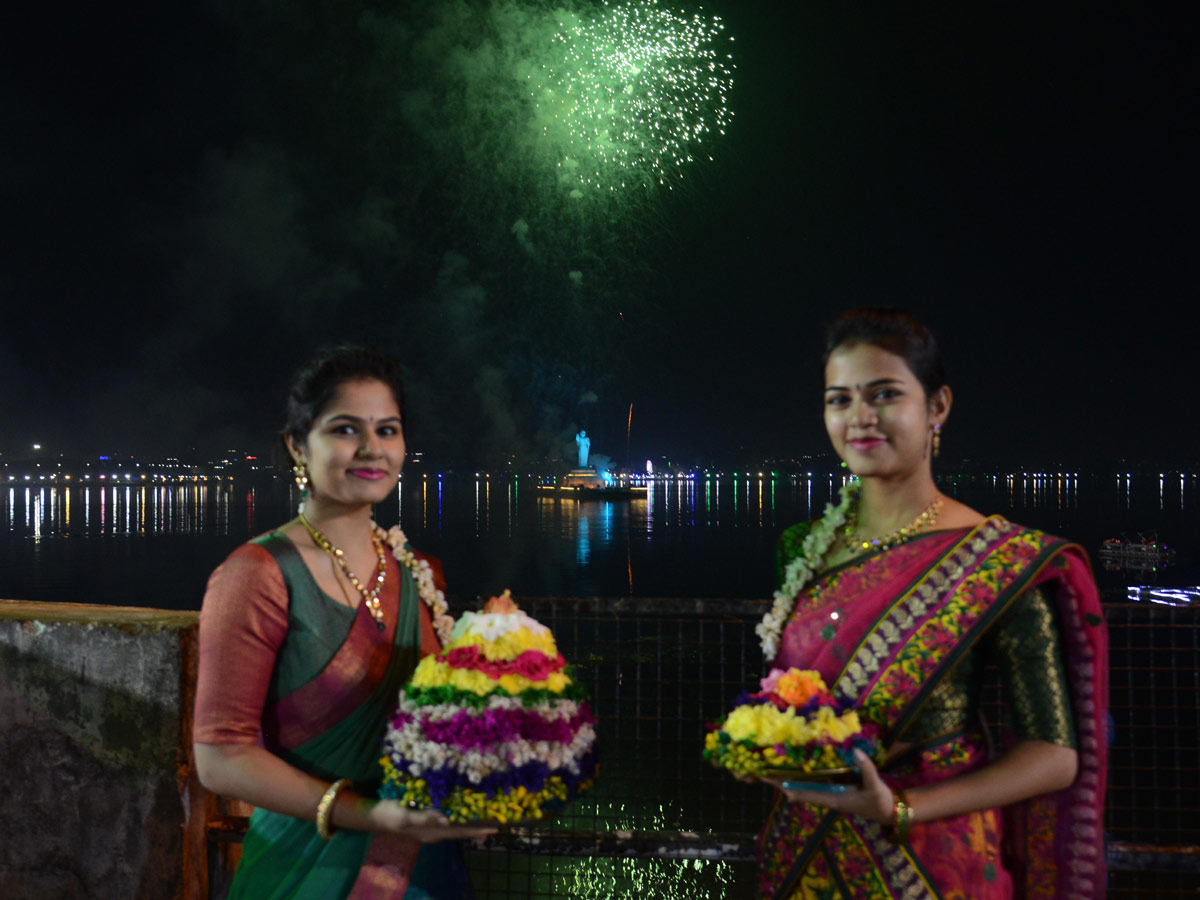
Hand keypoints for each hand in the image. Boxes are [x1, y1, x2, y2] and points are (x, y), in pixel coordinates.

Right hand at [369, 801, 498, 841]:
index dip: (477, 829)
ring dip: (471, 824)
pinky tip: (464, 814)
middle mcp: (434, 832)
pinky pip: (448, 821)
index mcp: (431, 831)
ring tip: (486, 823)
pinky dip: (460, 818)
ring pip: (456, 827)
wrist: (374, 816)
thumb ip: (425, 818)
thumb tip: (447, 820)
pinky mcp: (426, 821)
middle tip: (497, 826)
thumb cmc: (389, 814)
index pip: (460, 830)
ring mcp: (430, 828)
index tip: (494, 828)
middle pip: (461, 830)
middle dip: (479, 828)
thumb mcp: (405, 816)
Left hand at [765, 749, 893, 824]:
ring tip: (773, 760)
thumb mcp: (875, 786)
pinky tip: (798, 761)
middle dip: (779, 779)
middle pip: (796, 788)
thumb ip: (866, 768)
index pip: (801, 793)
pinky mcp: (835, 788)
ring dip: (789, 775)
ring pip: (803, 785)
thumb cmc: (880, 801)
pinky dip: (803, 773)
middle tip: (761, 764)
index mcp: (832, 798)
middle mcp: (826, 796)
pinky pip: (814, 781)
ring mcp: (830, 792)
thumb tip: (856, 750)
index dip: (782, 785)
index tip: (765, 776)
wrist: (890, 811)